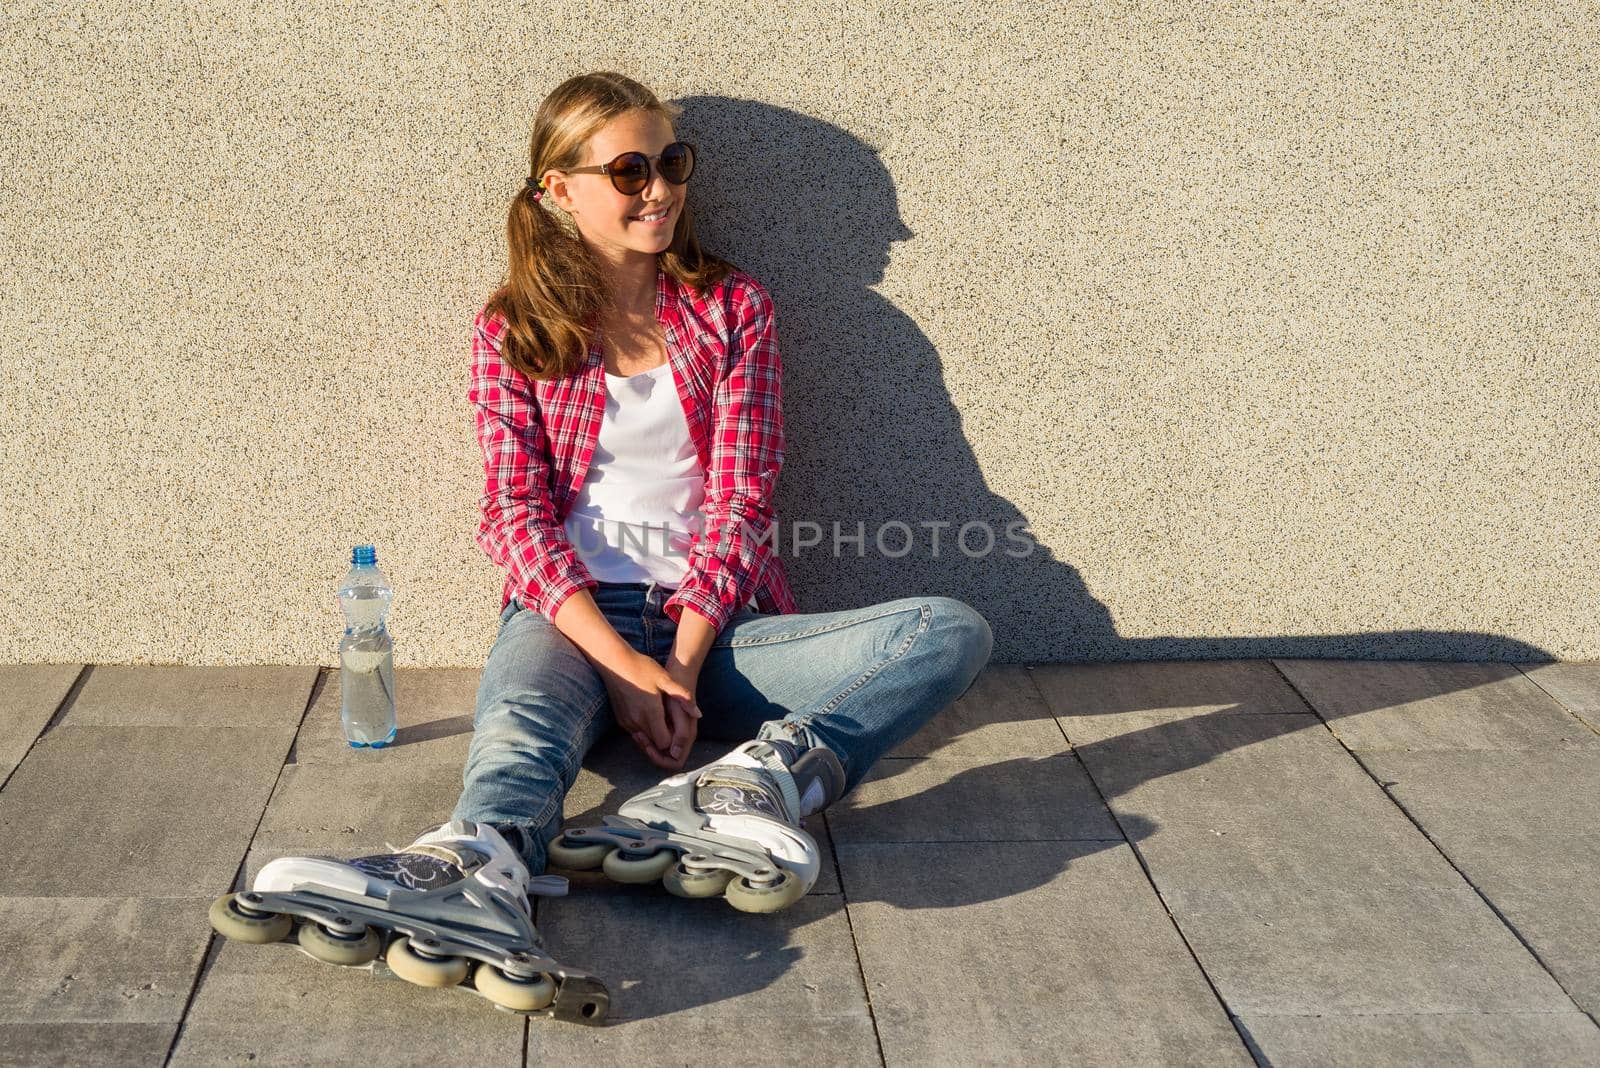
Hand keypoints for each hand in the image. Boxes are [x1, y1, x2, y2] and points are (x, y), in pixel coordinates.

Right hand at [600, 651, 702, 771]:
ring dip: (654, 736)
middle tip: (673, 727)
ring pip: (644, 741)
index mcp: (651, 712)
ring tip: (663, 722)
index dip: (673, 739)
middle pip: (655, 744)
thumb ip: (683, 696)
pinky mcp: (620, 720)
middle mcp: (637, 721)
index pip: (664, 743)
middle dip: (665, 740)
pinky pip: (635, 734)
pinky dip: (644, 731)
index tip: (678, 728)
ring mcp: (627, 722)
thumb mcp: (665, 678)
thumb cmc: (641, 668)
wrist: (614, 662)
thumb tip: (698, 714)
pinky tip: (650, 718)